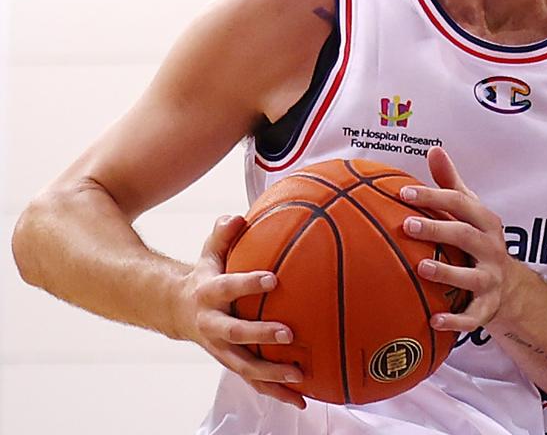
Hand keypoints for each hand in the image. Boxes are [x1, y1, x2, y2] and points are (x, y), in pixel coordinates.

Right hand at [176, 215, 306, 408]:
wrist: (175, 310)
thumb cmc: (204, 276)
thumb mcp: (209, 253)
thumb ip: (223, 234)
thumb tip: (236, 216)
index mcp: (209, 295)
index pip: (229, 287)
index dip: (248, 283)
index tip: (272, 278)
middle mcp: (212, 325)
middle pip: (236, 334)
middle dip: (261, 336)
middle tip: (289, 333)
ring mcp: (221, 349)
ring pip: (245, 367)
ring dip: (271, 375)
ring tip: (299, 377)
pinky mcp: (232, 363)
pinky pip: (254, 382)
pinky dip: (276, 393)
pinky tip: (302, 398)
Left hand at [400, 147, 514, 331]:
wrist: (512, 288)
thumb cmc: (480, 241)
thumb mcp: (471, 211)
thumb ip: (452, 184)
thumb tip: (435, 149)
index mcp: (485, 223)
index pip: (461, 204)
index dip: (434, 196)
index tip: (403, 193)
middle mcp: (492, 249)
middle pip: (466, 235)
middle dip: (438, 229)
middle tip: (407, 225)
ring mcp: (491, 279)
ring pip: (472, 276)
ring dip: (447, 272)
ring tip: (421, 268)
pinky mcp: (488, 308)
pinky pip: (473, 317)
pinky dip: (456, 320)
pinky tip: (434, 321)